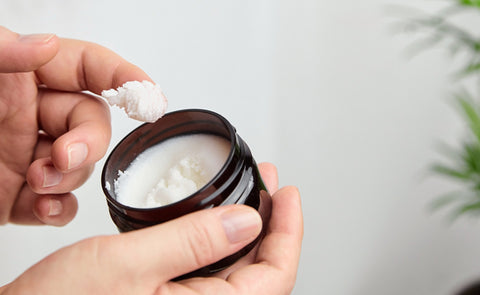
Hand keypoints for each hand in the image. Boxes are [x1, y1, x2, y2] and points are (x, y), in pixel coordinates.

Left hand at [0, 26, 150, 225]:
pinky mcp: (14, 195)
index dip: (123, 76)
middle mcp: (25, 115)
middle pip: (91, 121)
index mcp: (15, 78)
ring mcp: (22, 156)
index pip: (86, 67)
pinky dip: (59, 208)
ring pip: (79, 165)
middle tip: (65, 155)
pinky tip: (44, 206)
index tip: (149, 96)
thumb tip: (46, 46)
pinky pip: (56, 202)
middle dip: (88, 141)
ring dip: (70, 176)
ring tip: (38, 181)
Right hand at [0, 163, 302, 293]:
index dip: (289, 232)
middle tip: (271, 185)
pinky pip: (210, 277)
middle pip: (261, 275)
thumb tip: (246, 221)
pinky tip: (215, 220)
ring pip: (237, 274)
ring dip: (247, 230)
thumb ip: (191, 242)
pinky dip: (219, 243)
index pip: (274, 278)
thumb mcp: (126, 265)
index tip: (289, 193)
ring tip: (251, 193)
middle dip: (271, 224)